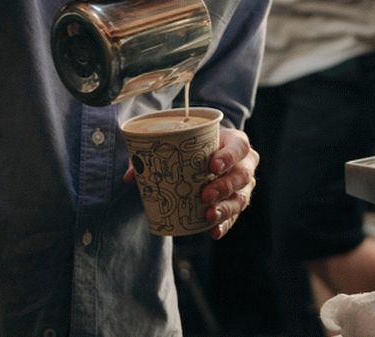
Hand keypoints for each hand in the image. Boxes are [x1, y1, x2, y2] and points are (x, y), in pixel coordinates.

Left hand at [122, 127, 258, 238]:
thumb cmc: (197, 146)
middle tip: (205, 194)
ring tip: (208, 214)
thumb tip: (130, 176)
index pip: (239, 148)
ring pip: (240, 199)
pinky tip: (213, 232)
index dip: (228, 156)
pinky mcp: (237, 203)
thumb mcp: (182, 144)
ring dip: (224, 208)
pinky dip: (224, 225)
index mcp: (236, 143)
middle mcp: (245, 165)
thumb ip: (156, 156)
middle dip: (224, 186)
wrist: (210, 154)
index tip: (211, 165)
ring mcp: (243, 187)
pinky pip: (234, 217)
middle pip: (241, 176)